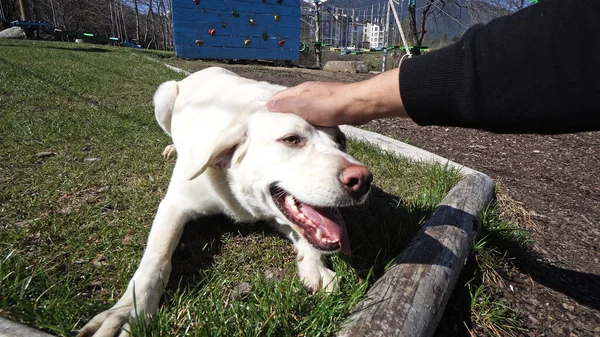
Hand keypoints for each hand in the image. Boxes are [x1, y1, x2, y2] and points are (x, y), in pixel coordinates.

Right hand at [267, 68, 406, 125]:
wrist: (357, 106)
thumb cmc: (329, 106)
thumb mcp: (303, 106)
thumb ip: (286, 106)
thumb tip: (269, 106)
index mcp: (300, 90)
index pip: (278, 98)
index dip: (270, 108)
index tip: (264, 120)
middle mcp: (308, 91)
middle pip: (290, 102)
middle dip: (282, 113)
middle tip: (276, 128)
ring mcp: (320, 98)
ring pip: (302, 108)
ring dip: (296, 117)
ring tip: (291, 130)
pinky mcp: (330, 105)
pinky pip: (314, 112)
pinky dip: (309, 119)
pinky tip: (310, 128)